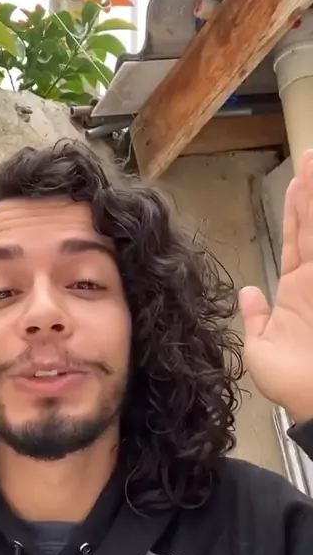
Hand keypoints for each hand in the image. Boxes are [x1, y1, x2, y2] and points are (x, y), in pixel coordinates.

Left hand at [239, 150, 312, 422]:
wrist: (312, 399)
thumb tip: (248, 294)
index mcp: (296, 292)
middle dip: (311, 191)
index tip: (299, 179)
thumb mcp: (261, 350)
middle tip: (312, 155)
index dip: (297, 209)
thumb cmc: (291, 383)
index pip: (297, 240)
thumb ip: (255, 319)